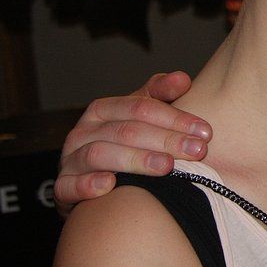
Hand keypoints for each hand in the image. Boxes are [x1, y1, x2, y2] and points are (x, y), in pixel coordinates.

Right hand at [55, 72, 210, 215]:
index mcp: (103, 109)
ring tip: (167, 167)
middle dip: (166, 140)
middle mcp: (83, 131)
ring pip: (101, 154)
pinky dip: (88, 184)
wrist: (89, 181)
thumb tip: (183, 78)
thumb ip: (160, 94)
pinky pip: (69, 186)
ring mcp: (69, 159)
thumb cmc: (123, 143)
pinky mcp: (61, 188)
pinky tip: (110, 186)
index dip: (176, 118)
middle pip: (127, 130)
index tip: (205, 131)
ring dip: (137, 160)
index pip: (142, 107)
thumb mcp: (141, 115)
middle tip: (198, 151)